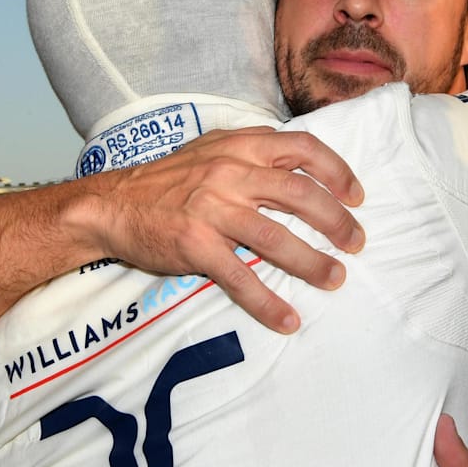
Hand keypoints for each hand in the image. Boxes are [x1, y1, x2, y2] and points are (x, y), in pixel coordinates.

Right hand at [89, 127, 364, 332]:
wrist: (111, 205)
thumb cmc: (166, 180)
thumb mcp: (211, 148)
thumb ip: (251, 150)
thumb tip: (297, 159)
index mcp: (239, 147)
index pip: (303, 149)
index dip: (337, 172)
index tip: (356, 197)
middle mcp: (230, 173)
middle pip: (300, 195)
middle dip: (336, 222)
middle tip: (356, 244)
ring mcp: (212, 209)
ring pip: (276, 238)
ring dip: (312, 262)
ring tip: (335, 279)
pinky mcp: (195, 245)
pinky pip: (239, 277)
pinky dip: (267, 302)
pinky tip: (287, 320)